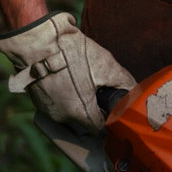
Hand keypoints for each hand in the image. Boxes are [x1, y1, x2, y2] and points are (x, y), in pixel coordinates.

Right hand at [0, 12, 135, 131]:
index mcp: (80, 113)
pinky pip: (55, 101)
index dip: (110, 120)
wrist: (38, 41)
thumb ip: (123, 82)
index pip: (101, 129)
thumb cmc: (72, 53)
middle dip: (93, 107)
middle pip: (84, 120)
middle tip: (99, 89)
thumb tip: (135, 92)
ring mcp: (46, 108)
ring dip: (77, 100)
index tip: (114, 110)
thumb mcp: (106, 65)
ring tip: (82, 80)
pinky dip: (63, 93)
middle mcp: (62, 117)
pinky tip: (67, 76)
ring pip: (69, 110)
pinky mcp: (36, 97)